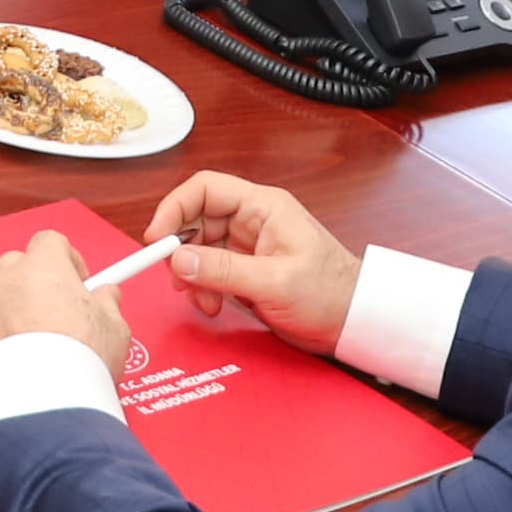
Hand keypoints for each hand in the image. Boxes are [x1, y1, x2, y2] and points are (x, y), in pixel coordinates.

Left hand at [0, 231, 132, 377]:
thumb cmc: (78, 360)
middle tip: (60, 311)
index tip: (81, 281)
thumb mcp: (115, 328)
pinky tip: (22, 366)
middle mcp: (7, 283)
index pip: (51, 242)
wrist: (43, 402)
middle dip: (37, 283)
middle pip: (18, 266)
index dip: (68, 259)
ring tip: (43, 348)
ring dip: (18, 316)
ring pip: (0, 303)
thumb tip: (107, 296)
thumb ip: (108, 303)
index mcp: (43, 268)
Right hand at [142, 172, 365, 350]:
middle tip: (176, 277)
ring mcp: (247, 246)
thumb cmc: (332, 293)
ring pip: (199, 248)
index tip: (157, 238)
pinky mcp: (245, 270)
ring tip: (203, 300)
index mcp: (263, 207)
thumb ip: (224, 270)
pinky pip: (209, 270)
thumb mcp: (275, 282)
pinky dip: (203, 287)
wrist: (353, 322)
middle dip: (181, 250)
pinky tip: (213, 304)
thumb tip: (179, 260)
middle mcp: (252, 221)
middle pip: (196, 219)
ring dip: (192, 274)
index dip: (175, 208)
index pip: (205, 189)